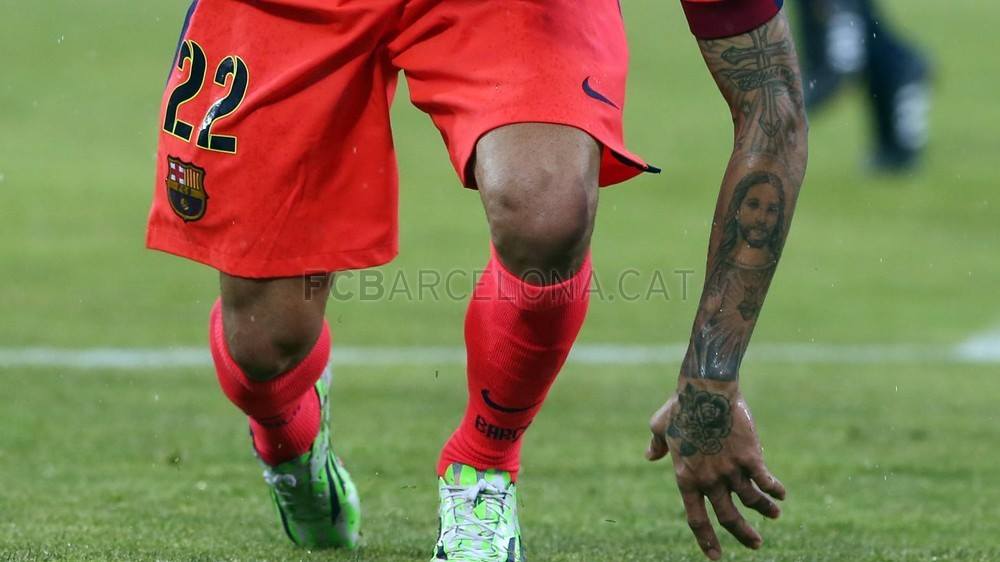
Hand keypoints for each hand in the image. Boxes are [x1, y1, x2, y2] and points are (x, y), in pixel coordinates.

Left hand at [646, 382, 785, 559]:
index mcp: (685, 477)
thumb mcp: (659, 425)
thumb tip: (649, 456)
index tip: (716, 556)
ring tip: (775, 515)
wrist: (705, 389)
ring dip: (766, 511)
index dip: (706, 540)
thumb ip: (656, 445)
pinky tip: (781, 493)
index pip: (696, 518)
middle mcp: (708, 479)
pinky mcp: (749, 456)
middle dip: (743, 534)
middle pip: (727, 518)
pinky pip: (765, 480)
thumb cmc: (680, 405)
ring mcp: (730, 469)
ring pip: (752, 501)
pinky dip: (774, 489)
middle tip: (755, 544)